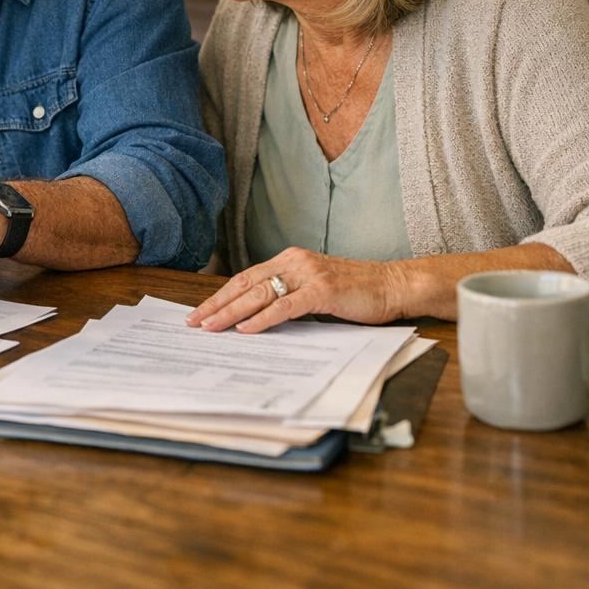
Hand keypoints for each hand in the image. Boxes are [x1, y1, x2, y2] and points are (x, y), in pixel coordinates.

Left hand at [184, 247, 409, 332]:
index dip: (221, 295)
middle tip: (194, 321)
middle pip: (246, 284)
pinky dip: (263, 318)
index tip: (200, 311)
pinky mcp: (323, 290)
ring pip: (260, 293)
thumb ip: (289, 297)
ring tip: (211, 326)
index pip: (246, 278)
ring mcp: (309, 274)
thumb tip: (257, 318)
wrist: (394, 285)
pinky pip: (286, 305)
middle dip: (217, 304)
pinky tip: (247, 329)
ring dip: (232, 312)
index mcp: (290, 259)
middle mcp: (295, 262)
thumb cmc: (357, 291)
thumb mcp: (315, 290)